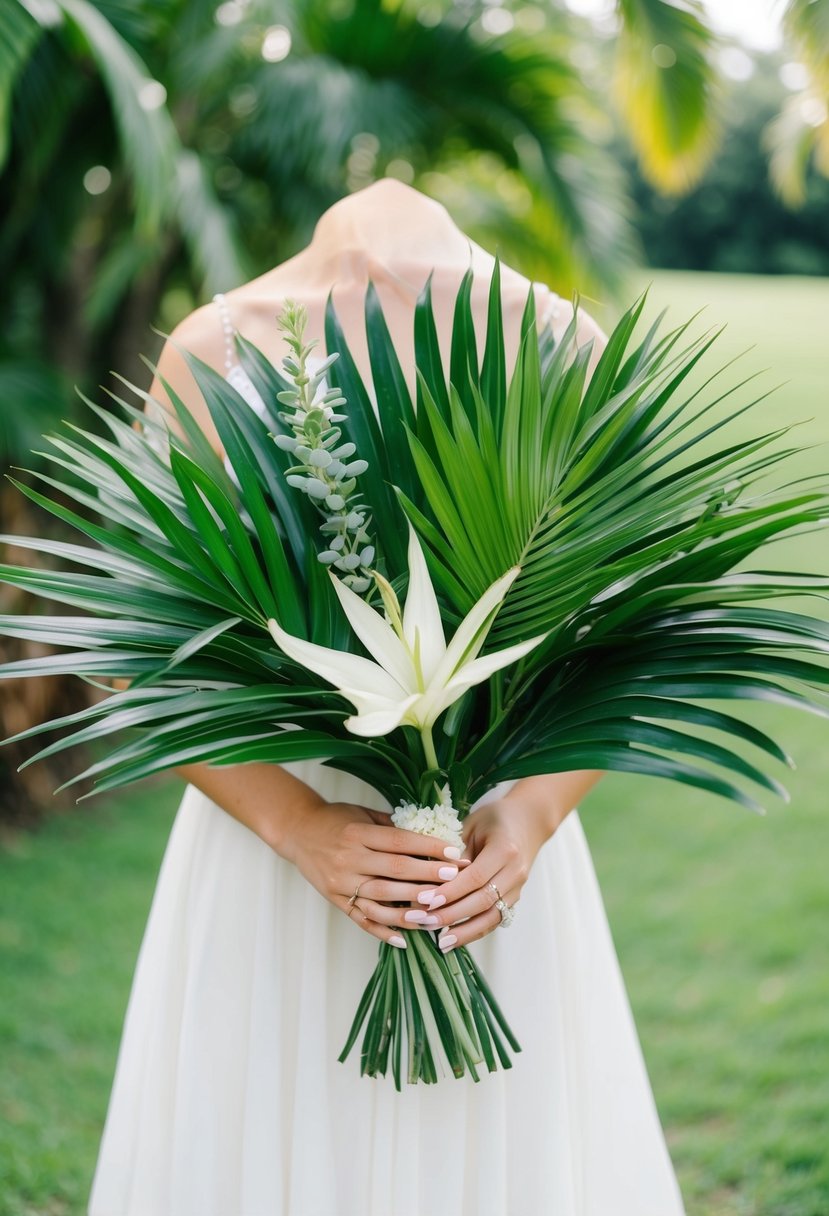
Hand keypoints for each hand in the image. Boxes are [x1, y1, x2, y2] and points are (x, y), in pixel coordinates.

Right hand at [280, 800, 471, 948]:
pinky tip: (404, 938)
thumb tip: (430, 833)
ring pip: (382, 900)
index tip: (454, 852)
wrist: (297, 831)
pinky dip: (383, 931)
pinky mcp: (336, 900)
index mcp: (358, 833)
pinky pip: (362, 919)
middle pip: (395, 870)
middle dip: (428, 875)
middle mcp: (349, 859)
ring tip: (437, 912)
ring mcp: (341, 883)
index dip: (429, 847)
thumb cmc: (335, 819)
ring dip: (411, 908)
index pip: (400, 841)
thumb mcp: (362, 813)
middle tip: (456, 878)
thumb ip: (392, 825)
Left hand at [417, 795, 556, 952]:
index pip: (475, 877)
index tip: (425, 901)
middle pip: (483, 900)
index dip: (450, 891)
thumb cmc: (494, 819)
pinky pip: (495, 919)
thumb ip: (457, 852)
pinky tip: (455, 939)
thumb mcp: (472, 825)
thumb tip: (431, 881)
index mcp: (504, 849)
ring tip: (440, 943)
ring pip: (492, 916)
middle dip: (452, 914)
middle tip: (424, 922)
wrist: (528, 821)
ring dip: (465, 932)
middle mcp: (515, 871)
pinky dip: (475, 931)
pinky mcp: (515, 897)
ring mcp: (518, 887)